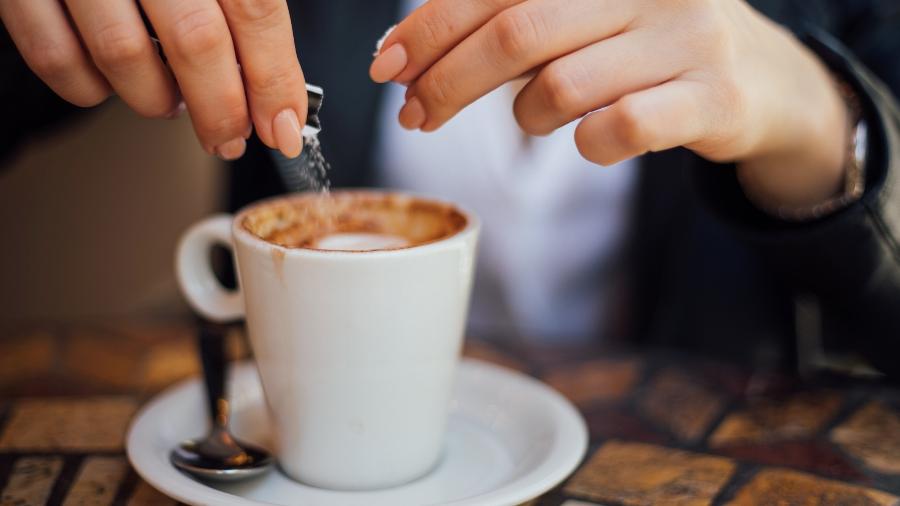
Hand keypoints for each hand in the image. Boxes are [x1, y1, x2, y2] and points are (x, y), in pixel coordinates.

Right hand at [0, 0, 306, 158]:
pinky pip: (56, 57)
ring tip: (171, 101)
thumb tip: (278, 92)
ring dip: (156, 100)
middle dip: (221, 110)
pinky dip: (89, 88)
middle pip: (196, 40)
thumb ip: (245, 7)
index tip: (284, 128)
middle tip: (229, 137)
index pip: (255, 9)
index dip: (274, 79)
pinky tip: (111, 81)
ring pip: (124, 55)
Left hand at [371, 0, 848, 209]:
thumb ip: (508, 20)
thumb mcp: (583, 13)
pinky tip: (591, 138)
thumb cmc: (642, 44)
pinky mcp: (711, 96)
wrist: (756, 80)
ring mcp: (688, 36)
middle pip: (518, 32)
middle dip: (449, 81)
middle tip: (417, 113)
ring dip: (527, 114)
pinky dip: (586, 144)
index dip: (433, 25)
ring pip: (560, 86)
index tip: (388, 65)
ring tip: (537, 114)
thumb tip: (405, 53)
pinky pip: (618, 129)